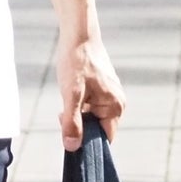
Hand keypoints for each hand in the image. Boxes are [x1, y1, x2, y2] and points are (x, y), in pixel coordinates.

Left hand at [57, 34, 125, 151]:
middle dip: (79, 125)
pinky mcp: (103, 87)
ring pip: (91, 116)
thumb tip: (72, 147)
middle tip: (63, 113)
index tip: (70, 135)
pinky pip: (91, 105)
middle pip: (96, 128)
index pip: (104, 139)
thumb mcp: (71, 94)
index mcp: (115, 107)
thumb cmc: (76, 62)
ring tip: (68, 96)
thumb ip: (72, 122)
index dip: (87, 141)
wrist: (78, 34)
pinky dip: (79, 103)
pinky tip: (72, 91)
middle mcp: (117, 102)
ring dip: (77, 113)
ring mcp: (111, 94)